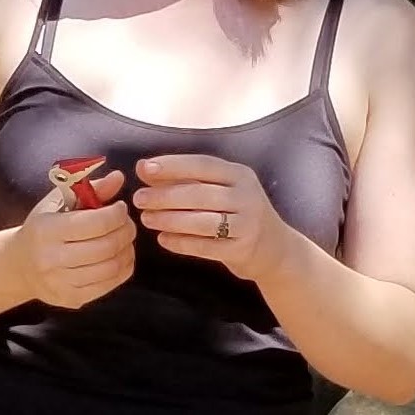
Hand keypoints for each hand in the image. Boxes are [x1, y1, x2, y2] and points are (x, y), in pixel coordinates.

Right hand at [14, 171, 134, 309]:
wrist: (20, 266)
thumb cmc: (43, 228)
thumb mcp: (60, 202)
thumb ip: (91, 189)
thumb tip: (119, 177)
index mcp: (47, 230)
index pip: (96, 223)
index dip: (117, 214)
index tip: (120, 208)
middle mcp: (51, 259)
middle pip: (106, 246)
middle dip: (126, 231)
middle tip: (127, 224)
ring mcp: (61, 283)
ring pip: (111, 267)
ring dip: (127, 250)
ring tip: (124, 240)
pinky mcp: (72, 299)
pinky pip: (109, 285)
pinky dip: (123, 268)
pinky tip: (120, 257)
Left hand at [133, 155, 281, 285]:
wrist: (275, 249)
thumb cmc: (239, 214)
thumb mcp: (222, 190)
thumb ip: (186, 179)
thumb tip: (145, 169)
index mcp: (240, 175)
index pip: (202, 165)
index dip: (172, 165)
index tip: (144, 169)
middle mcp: (246, 196)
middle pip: (199, 193)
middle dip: (165, 195)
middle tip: (139, 199)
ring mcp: (247, 224)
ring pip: (201, 221)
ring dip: (169, 219)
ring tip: (146, 219)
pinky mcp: (242, 249)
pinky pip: (206, 247)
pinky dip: (181, 243)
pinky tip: (163, 240)